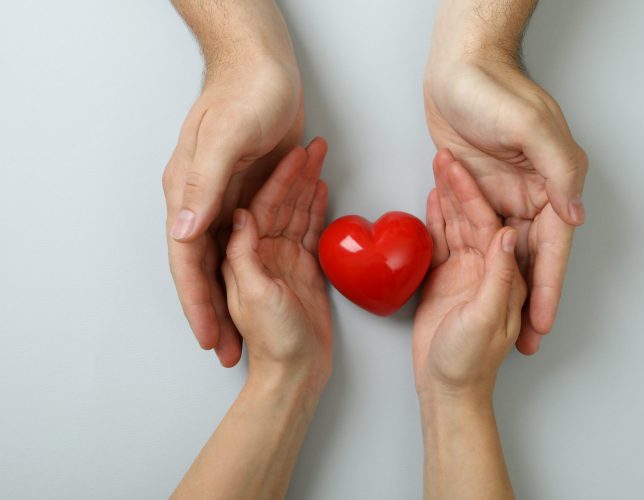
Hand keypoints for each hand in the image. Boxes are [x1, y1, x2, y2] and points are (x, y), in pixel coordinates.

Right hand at [163, 46, 302, 365]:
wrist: (265, 62)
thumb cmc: (245, 91)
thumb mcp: (224, 138)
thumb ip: (203, 185)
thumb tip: (184, 233)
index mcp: (190, 192)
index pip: (189, 260)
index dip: (197, 303)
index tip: (208, 339)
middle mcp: (204, 199)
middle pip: (206, 268)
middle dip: (216, 311)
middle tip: (229, 350)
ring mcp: (227, 195)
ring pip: (230, 258)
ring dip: (238, 294)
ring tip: (251, 330)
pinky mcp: (251, 189)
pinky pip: (255, 235)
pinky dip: (262, 260)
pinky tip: (277, 279)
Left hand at [221, 138, 331, 389]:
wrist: (299, 372)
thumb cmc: (275, 341)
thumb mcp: (255, 295)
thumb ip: (243, 254)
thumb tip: (240, 214)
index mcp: (240, 256)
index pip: (259, 207)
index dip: (277, 179)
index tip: (292, 154)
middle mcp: (258, 252)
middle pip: (278, 203)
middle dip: (295, 174)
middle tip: (312, 146)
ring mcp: (281, 258)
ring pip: (294, 212)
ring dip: (306, 185)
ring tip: (319, 156)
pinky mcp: (301, 268)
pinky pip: (308, 230)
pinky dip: (315, 209)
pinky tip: (321, 189)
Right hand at [414, 150, 526, 401]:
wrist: (445, 388)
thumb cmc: (469, 362)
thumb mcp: (485, 318)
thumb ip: (498, 277)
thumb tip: (508, 234)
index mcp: (508, 275)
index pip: (491, 224)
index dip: (474, 194)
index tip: (460, 167)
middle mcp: (492, 268)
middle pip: (476, 217)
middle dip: (461, 185)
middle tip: (445, 154)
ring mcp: (469, 271)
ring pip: (459, 224)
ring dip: (449, 195)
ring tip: (438, 165)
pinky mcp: (448, 278)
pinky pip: (443, 241)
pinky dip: (436, 219)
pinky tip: (432, 197)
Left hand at [424, 1, 587, 353]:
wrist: (456, 66)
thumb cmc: (493, 88)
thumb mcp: (531, 127)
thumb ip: (559, 171)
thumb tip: (574, 215)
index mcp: (553, 182)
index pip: (553, 247)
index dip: (548, 289)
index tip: (542, 326)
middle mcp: (531, 192)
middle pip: (531, 258)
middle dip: (527, 301)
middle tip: (518, 342)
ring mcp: (502, 192)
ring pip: (505, 251)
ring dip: (503, 287)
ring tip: (494, 325)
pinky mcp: (475, 188)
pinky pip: (475, 230)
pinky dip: (473, 256)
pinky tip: (465, 281)